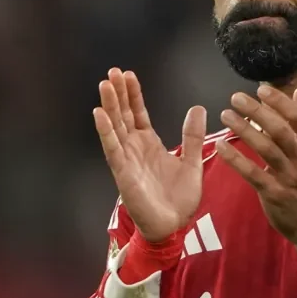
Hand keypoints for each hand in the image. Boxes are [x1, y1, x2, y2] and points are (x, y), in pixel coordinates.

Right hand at [93, 68, 206, 241]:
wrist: (173, 226)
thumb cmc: (179, 199)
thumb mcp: (192, 162)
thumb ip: (192, 137)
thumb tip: (198, 108)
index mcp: (149, 144)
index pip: (138, 113)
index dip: (133, 94)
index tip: (129, 75)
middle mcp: (134, 148)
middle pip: (123, 115)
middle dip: (118, 93)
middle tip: (112, 71)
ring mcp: (126, 159)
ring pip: (115, 127)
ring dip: (109, 105)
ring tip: (105, 84)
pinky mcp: (122, 172)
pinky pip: (112, 148)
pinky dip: (105, 130)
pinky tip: (99, 113)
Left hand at [214, 85, 296, 247]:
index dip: (280, 102)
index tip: (261, 89)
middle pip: (281, 130)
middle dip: (258, 111)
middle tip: (235, 98)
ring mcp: (289, 177)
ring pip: (266, 149)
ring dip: (244, 130)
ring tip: (226, 116)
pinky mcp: (274, 194)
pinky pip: (253, 173)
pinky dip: (236, 159)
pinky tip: (221, 147)